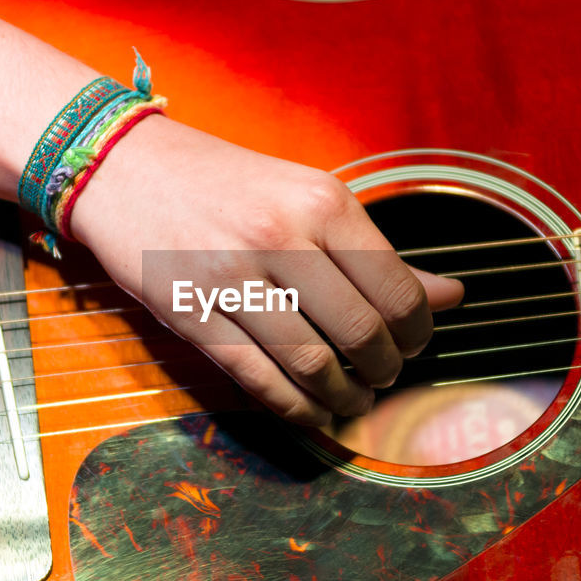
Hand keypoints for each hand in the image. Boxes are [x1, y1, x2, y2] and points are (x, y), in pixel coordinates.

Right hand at [70, 116, 463, 425]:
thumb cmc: (229, 184)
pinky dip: (295, 407)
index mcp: (321, 201)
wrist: (126, 168)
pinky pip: (257, 379)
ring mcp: (230, 278)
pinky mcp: (189, 313)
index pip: (396, 290)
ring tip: (354, 397)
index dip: (417, 333)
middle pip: (360, 334)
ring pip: (311, 364)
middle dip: (385, 369)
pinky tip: (313, 411)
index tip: (415, 344)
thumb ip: (378, 253)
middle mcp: (279, 236)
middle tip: (385, 375)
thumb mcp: (310, 197)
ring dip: (344, 396)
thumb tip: (453, 297)